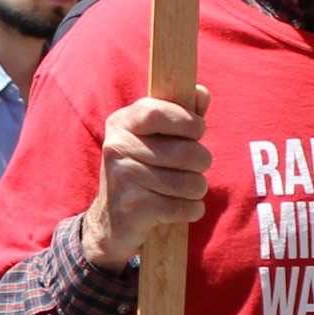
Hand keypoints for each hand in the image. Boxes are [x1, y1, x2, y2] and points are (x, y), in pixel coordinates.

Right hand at [80, 88, 212, 268]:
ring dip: (197, 189)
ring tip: (185, 189)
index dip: (187, 120)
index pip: (157, 112)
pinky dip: (191, 210)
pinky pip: (184, 207)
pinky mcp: (135, 208)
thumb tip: (201, 92)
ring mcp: (124, 178)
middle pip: (185, 151)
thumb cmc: (142, 172)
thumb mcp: (155, 139)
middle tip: (195, 167)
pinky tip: (178, 209)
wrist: (111, 222)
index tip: (198, 130)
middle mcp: (117, 148)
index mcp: (121, 123)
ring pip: (189, 182)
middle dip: (202, 161)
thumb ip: (181, 115)